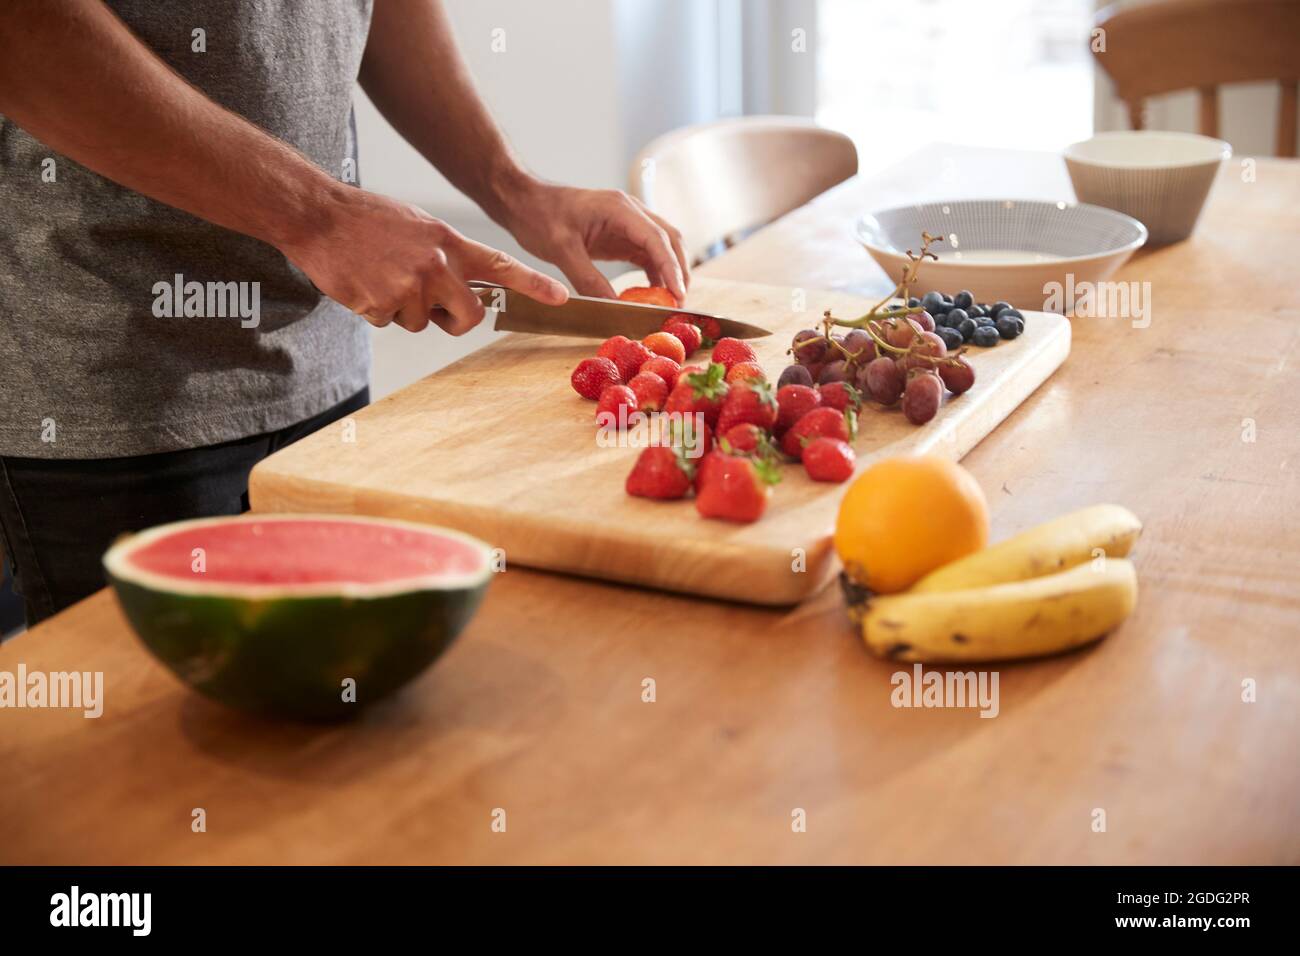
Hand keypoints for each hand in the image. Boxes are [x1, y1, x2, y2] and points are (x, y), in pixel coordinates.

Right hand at [280, 186, 568, 333]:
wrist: (319, 216)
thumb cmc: (368, 221)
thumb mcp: (420, 227)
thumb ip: (447, 256)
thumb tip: (462, 289)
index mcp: (450, 243)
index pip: (502, 267)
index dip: (533, 285)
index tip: (561, 298)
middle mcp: (437, 265)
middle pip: (468, 316)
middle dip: (453, 319)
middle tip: (430, 303)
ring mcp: (410, 287)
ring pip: (421, 323)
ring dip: (404, 310)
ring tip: (382, 275)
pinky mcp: (382, 305)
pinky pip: (390, 323)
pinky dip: (377, 310)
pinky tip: (364, 283)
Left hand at [502, 180, 689, 302]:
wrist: (523, 200)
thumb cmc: (538, 216)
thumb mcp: (561, 251)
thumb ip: (589, 279)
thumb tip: (614, 308)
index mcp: (619, 208)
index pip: (657, 238)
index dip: (671, 268)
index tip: (678, 295)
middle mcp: (630, 211)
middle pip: (670, 240)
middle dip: (679, 271)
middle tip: (679, 304)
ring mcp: (627, 222)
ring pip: (663, 246)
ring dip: (670, 272)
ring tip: (671, 303)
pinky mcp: (620, 233)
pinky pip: (646, 253)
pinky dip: (654, 273)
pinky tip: (652, 294)